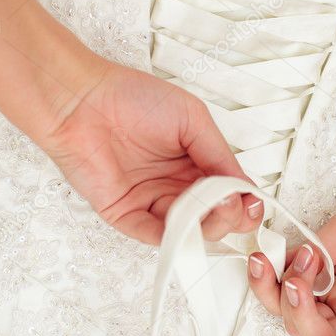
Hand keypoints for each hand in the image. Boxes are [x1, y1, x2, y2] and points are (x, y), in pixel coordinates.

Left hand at [42, 55, 263, 244]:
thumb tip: (244, 187)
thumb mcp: (192, 118)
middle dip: (230, 217)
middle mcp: (175, 185)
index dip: (244, 201)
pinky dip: (177, 237)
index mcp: (194, 162)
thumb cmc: (132, 97)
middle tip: (233, 205)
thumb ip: (219, 154)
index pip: (228, 193)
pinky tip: (190, 224)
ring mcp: (151, 202)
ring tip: (215, 208)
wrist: (82, 100)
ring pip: (189, 231)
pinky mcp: (126, 215)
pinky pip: (156, 236)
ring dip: (208, 226)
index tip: (253, 201)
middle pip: (213, 217)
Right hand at [247, 192, 335, 335]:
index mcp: (324, 283)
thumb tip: (289, 268)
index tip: (261, 260)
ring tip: (299, 287)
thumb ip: (315, 250)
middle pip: (295, 320)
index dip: (268, 283)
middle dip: (282, 300)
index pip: (284, 295)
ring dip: (302, 316)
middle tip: (287, 276)